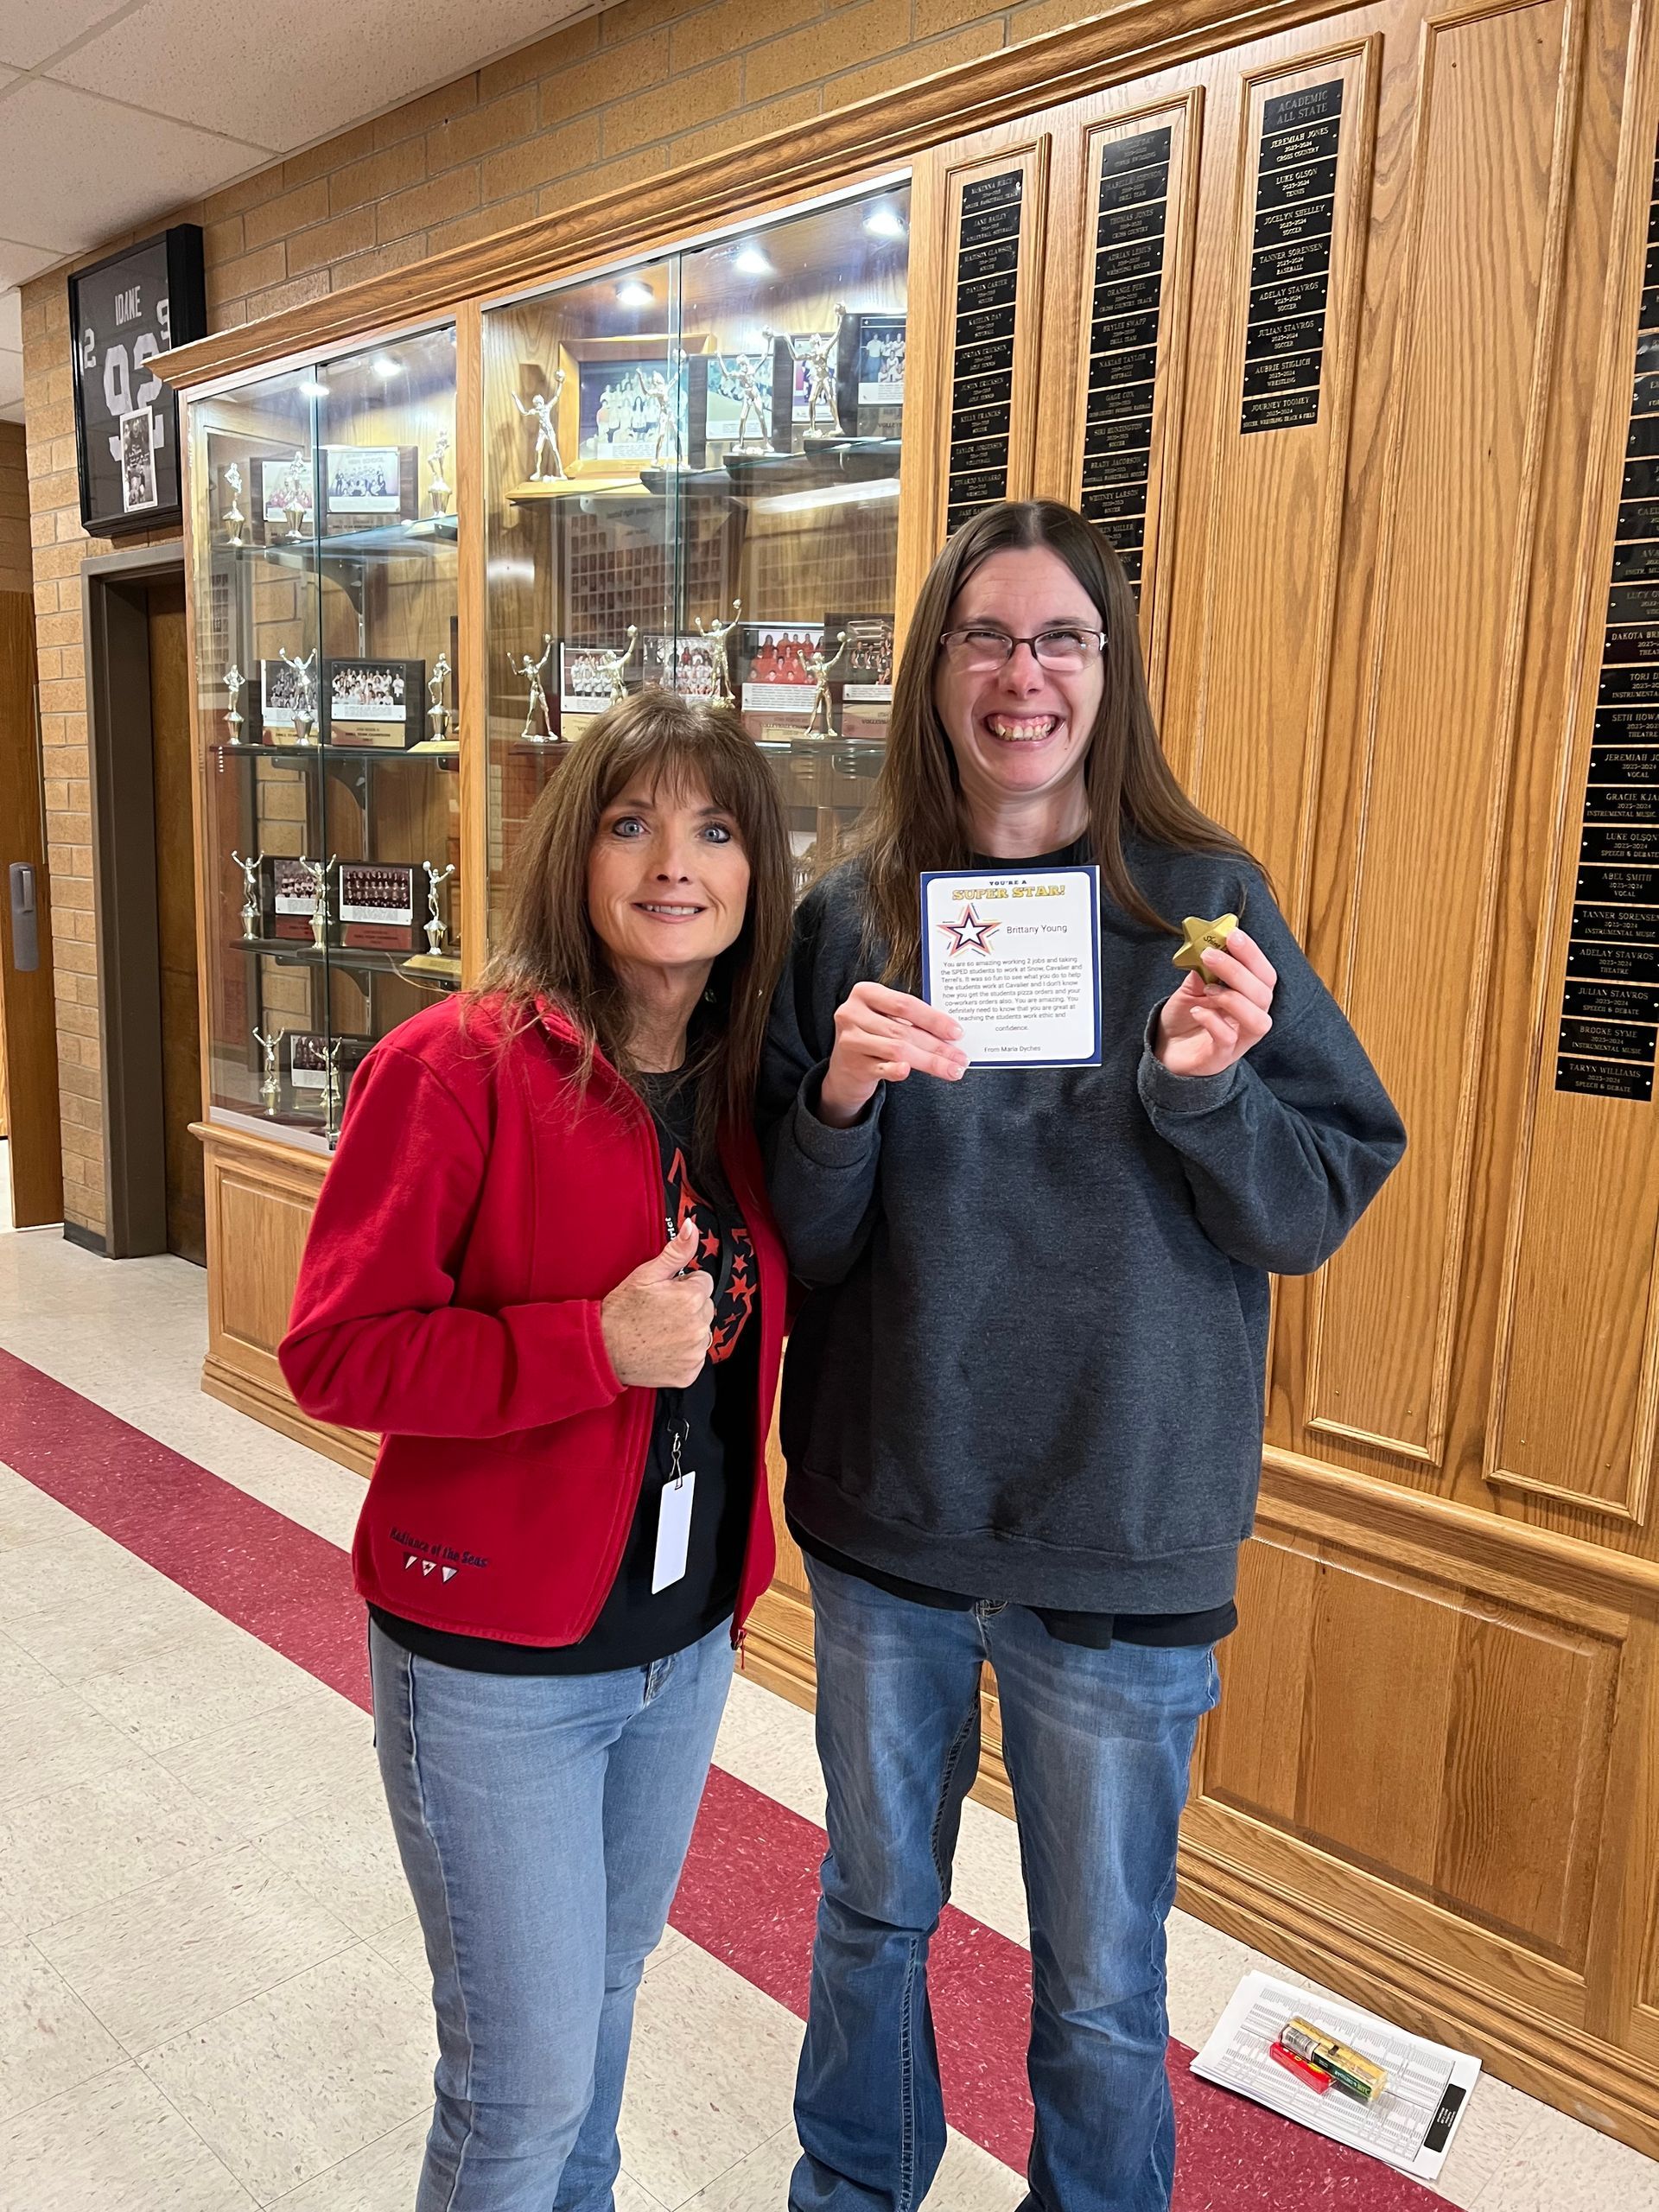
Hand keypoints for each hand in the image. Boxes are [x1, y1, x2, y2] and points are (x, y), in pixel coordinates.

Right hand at [600, 1218, 713, 1388]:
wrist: (603, 1349)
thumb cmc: (621, 1312)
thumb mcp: (646, 1275)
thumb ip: (676, 1251)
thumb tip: (692, 1228)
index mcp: (691, 1298)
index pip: (703, 1282)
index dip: (684, 1285)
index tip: (666, 1294)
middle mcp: (698, 1326)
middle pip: (705, 1307)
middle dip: (688, 1307)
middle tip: (661, 1312)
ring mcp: (695, 1351)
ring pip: (701, 1331)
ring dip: (686, 1330)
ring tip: (660, 1330)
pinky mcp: (690, 1372)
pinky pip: (695, 1356)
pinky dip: (683, 1353)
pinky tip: (663, 1347)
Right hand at [818, 981, 970, 1127]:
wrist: (844, 1068)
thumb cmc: (873, 1036)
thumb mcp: (886, 1019)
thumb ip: (911, 1020)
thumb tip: (951, 1034)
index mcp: (865, 993)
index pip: (905, 1004)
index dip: (934, 1019)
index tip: (956, 1033)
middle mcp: (852, 1014)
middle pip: (904, 1030)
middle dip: (937, 1045)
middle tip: (960, 1057)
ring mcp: (850, 1040)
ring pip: (897, 1050)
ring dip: (929, 1061)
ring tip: (952, 1070)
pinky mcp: (852, 1066)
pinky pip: (881, 1068)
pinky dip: (895, 1070)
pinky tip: (908, 1071)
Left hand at [1153, 926, 1275, 1077]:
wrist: (1166, 1051)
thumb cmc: (1185, 1018)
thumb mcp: (1191, 988)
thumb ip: (1202, 971)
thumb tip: (1208, 945)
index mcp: (1248, 998)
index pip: (1264, 975)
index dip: (1253, 954)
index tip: (1233, 934)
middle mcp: (1249, 1019)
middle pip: (1263, 994)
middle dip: (1239, 970)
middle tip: (1211, 953)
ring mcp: (1238, 1041)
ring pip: (1258, 1020)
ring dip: (1234, 998)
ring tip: (1207, 989)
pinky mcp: (1221, 1058)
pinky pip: (1229, 1040)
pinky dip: (1213, 1021)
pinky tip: (1196, 1011)